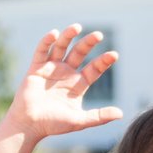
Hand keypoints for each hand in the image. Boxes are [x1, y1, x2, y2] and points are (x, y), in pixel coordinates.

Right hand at [5, 25, 121, 139]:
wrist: (30, 125)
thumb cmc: (54, 124)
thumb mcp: (80, 121)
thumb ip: (99, 117)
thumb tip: (121, 114)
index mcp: (78, 85)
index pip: (94, 69)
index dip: (103, 61)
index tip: (114, 55)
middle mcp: (66, 73)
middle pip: (79, 53)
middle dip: (88, 43)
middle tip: (98, 35)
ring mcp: (51, 69)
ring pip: (61, 48)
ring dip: (68, 36)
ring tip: (77, 27)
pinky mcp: (36, 68)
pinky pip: (41, 51)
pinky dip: (47, 42)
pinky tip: (54, 33)